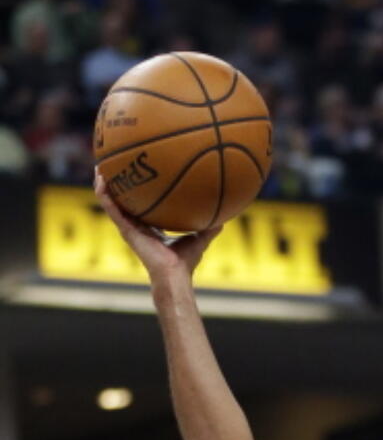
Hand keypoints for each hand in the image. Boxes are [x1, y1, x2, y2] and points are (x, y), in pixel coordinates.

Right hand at [94, 169, 221, 283]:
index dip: (138, 192)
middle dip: (118, 183)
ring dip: (104, 184)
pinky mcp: (125, 231)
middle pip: (123, 201)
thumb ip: (210, 226)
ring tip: (100, 166)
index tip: (136, 174)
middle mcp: (137, 226)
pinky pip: (111, 208)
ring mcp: (129, 228)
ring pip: (111, 202)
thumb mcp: (200, 238)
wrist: (173, 275)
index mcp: (150, 227)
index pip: (141, 206)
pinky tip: (101, 178)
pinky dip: (104, 194)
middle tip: (113, 164)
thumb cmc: (185, 263)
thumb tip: (225, 216)